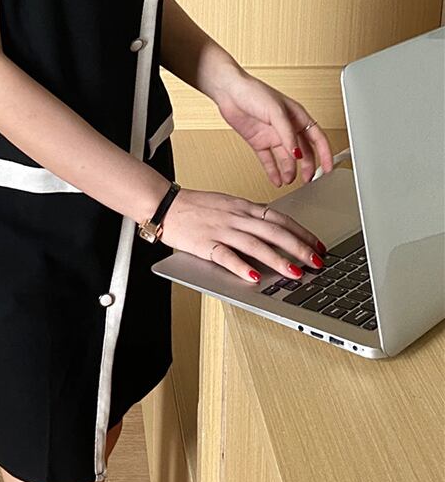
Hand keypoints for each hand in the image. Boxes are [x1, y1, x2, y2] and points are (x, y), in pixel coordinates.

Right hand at [160, 187, 326, 282]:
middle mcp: (236, 217)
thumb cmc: (194, 206)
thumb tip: (273, 228)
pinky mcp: (205, 243)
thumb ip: (248, 216)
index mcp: (243, 207)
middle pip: (274, 231)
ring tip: (295, 273)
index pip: (279, 219)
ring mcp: (221, 230)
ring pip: (255, 244)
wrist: (164, 203)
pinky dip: (241, 267)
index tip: (318, 246)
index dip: (302, 232)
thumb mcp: (227, 204)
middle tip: (317, 262)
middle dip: (299, 247)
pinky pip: (226, 255)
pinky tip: (253, 278)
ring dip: (277, 259)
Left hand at [212, 67, 334, 186]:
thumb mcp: (276, 112)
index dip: (325, 153)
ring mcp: (272, 135)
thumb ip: (287, 134)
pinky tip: (276, 180)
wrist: (228, 91)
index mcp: (297, 117)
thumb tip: (297, 153)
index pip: (317, 138)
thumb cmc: (253, 92)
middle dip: (307, 166)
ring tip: (289, 180)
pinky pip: (268, 160)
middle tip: (308, 179)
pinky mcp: (258, 141)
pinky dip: (272, 171)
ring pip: (285, 158)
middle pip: (303, 151)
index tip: (329, 168)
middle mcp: (287, 127)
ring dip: (289, 170)